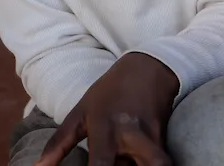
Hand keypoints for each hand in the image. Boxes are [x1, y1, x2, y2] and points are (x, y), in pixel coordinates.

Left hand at [34, 52, 178, 165]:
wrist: (150, 67)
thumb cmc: (110, 91)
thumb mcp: (80, 112)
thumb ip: (58, 143)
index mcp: (108, 130)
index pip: (101, 165)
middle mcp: (133, 136)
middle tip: (118, 165)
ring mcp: (153, 138)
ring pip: (157, 164)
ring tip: (128, 163)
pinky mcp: (164, 139)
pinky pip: (157, 160)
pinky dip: (145, 164)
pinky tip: (132, 161)